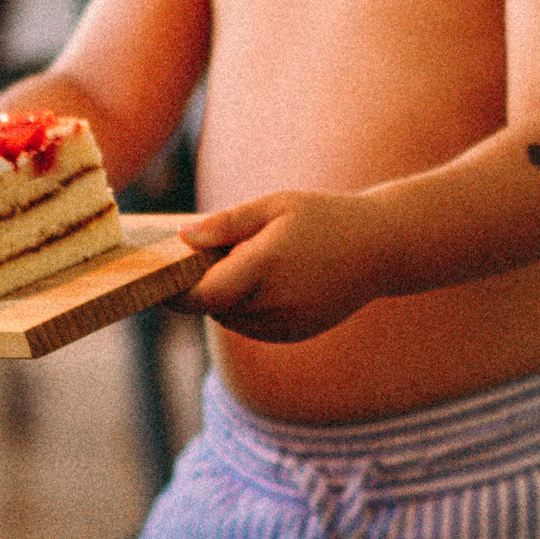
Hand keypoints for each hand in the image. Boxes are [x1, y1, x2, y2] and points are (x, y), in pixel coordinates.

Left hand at [177, 192, 383, 343]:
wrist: (380, 248)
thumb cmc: (324, 217)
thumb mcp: (275, 205)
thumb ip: (227, 224)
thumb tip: (184, 238)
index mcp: (266, 264)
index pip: (203, 294)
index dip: (175, 292)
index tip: (159, 280)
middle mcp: (276, 300)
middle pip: (214, 307)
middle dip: (202, 288)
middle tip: (207, 259)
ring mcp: (288, 323)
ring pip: (232, 320)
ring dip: (224, 300)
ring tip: (245, 265)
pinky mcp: (297, 334)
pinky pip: (254, 328)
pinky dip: (247, 310)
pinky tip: (265, 283)